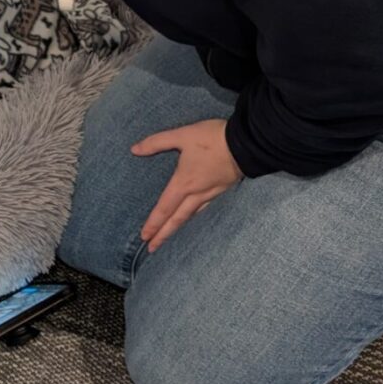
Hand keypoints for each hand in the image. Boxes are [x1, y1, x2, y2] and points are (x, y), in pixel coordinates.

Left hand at [133, 118, 241, 252]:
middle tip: (152, 248)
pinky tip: (191, 217)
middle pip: (177, 219)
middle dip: (163, 234)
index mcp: (184, 183)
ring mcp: (211, 194)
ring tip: (168, 236)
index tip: (145, 237)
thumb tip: (135, 149)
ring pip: (190, 216)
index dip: (154, 223)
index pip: (165, 208)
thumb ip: (156, 142)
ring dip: (177, 228)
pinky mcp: (221, 190)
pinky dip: (193, 217)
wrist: (247, 143)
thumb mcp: (181, 135)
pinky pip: (203, 209)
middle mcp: (197, 193)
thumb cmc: (212, 138)